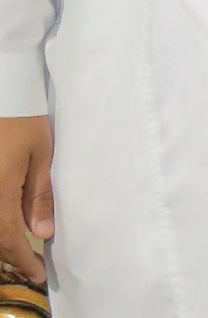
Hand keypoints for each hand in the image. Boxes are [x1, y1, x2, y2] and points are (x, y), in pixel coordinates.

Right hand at [0, 115, 51, 283]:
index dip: (22, 261)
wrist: (1, 93)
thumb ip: (39, 196)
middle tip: (29, 267)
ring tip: (18, 251)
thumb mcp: (40, 155)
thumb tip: (42, 234)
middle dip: (8, 256)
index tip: (38, 275)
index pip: (8, 240)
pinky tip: (5, 226)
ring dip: (0, 241)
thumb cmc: (23, 120)